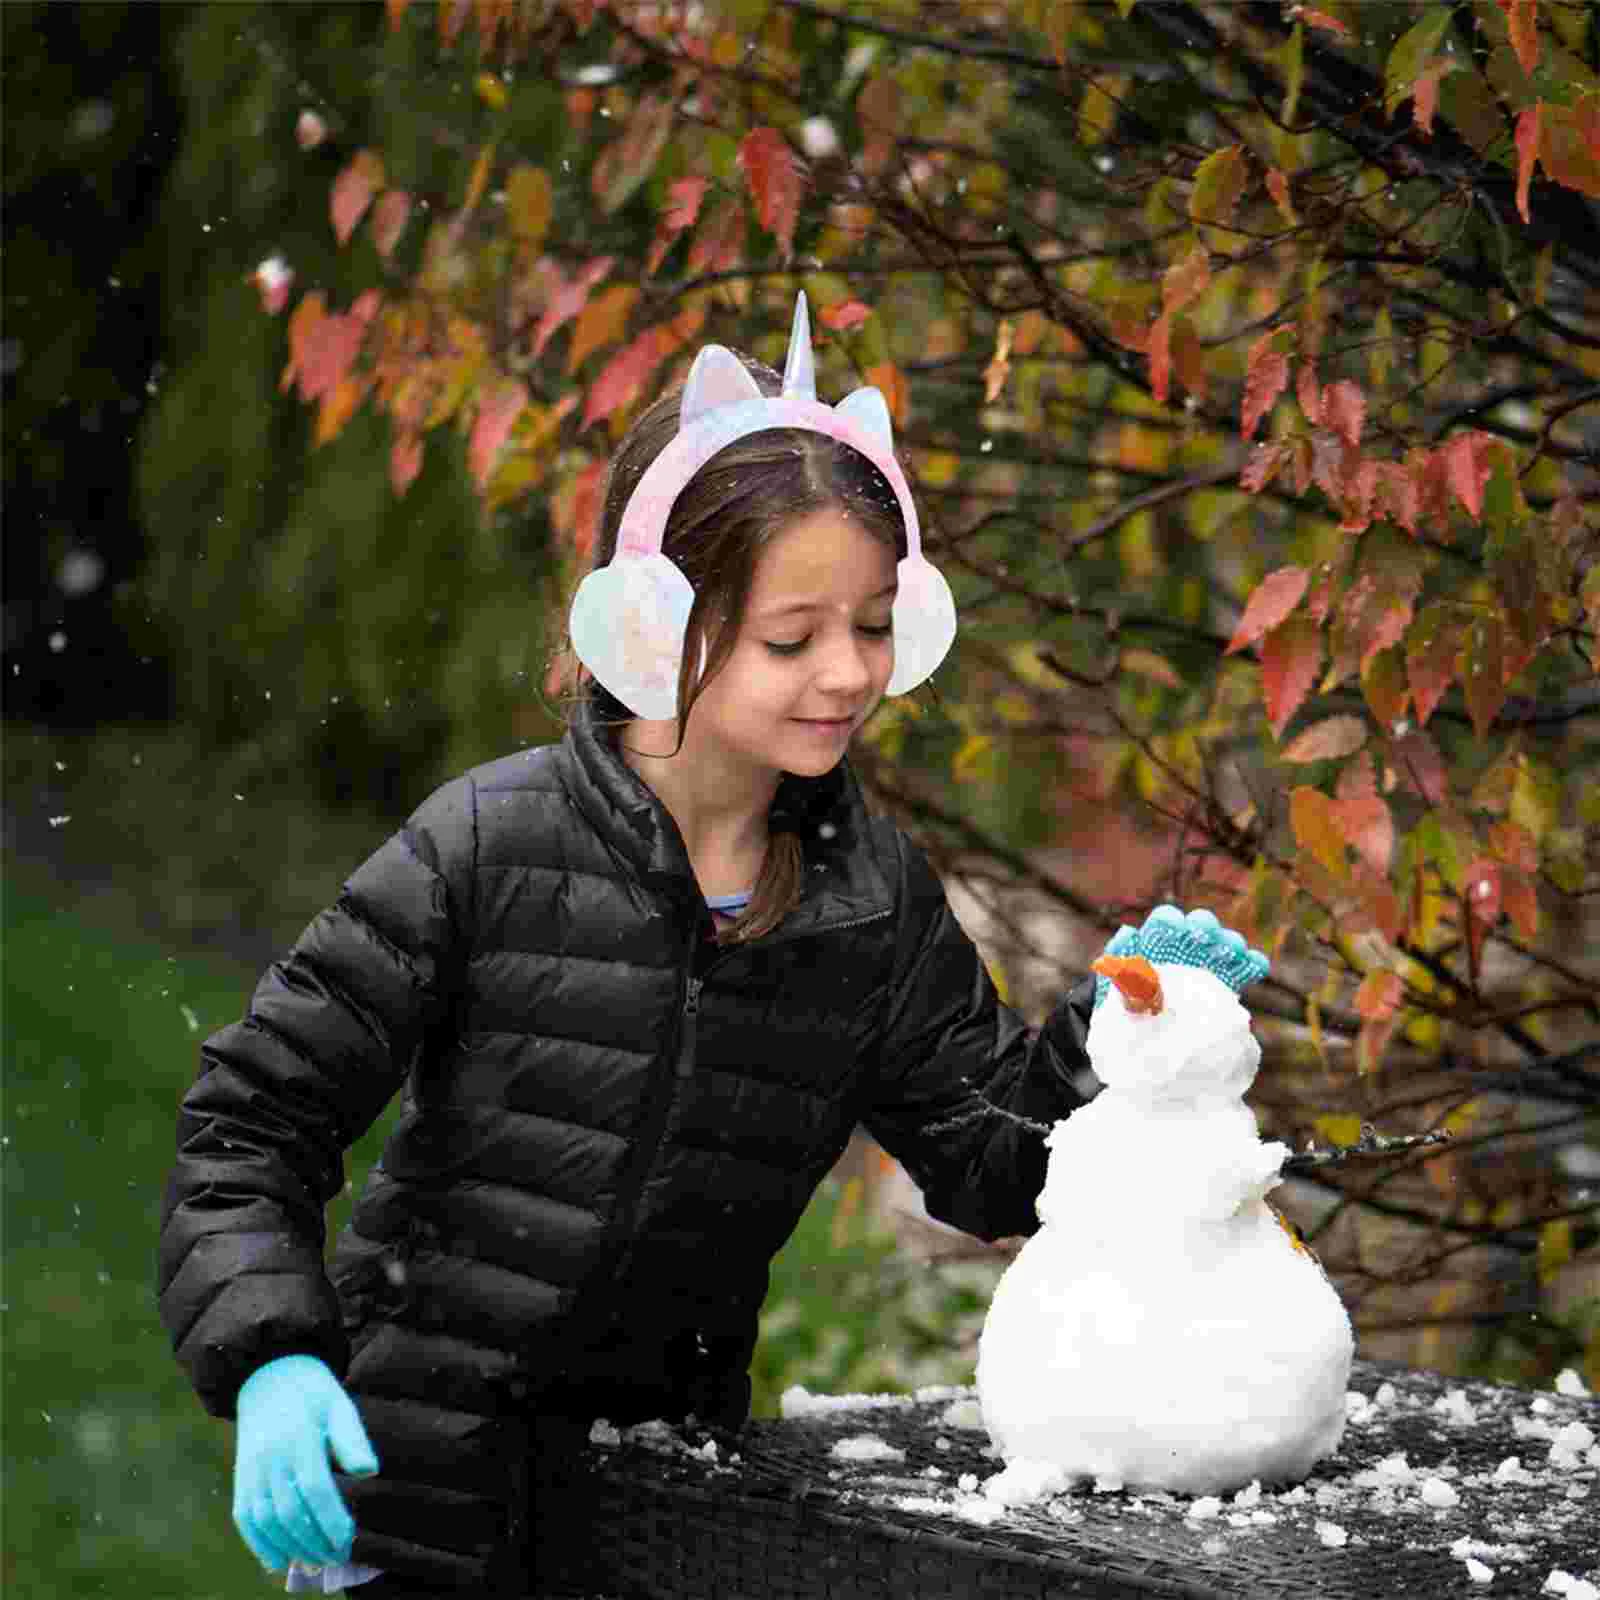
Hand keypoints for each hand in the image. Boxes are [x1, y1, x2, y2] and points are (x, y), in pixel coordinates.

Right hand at [233, 1354, 377, 1572]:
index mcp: (299, 1437)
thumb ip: (352, 1440)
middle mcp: (271, 1457)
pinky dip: (259, 1543)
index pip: (315, 1489)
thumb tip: (370, 1472)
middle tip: (337, 1558)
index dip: (330, 1520)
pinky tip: (278, 1560)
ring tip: (316, 1561)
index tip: (347, 1540)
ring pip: (266, 1519)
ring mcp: (251, 1468)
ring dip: (290, 1547)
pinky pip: (244, 1517)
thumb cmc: (313, 1393)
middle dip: (314, 1541)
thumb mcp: (339, 1405)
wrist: (268, 1374)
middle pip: (290, 1511)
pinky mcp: (240, 1477)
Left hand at [1094, 904, 1268, 1007]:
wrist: (1142, 1046)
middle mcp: (1183, 950)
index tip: (1173, 926)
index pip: (1163, 925)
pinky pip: (1241, 971)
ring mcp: (1206, 966)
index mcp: (1153, 946)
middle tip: (1204, 933)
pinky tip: (1254, 964)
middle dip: (1202, 928)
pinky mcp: (1224, 986)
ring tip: (1231, 948)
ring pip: (1223, 946)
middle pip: (1198, 929)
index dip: (1169, 923)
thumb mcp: (1113, 998)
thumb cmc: (1122, 1017)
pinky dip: (1249, 965)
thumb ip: (1119, 971)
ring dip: (1228, 944)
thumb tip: (1127, 934)